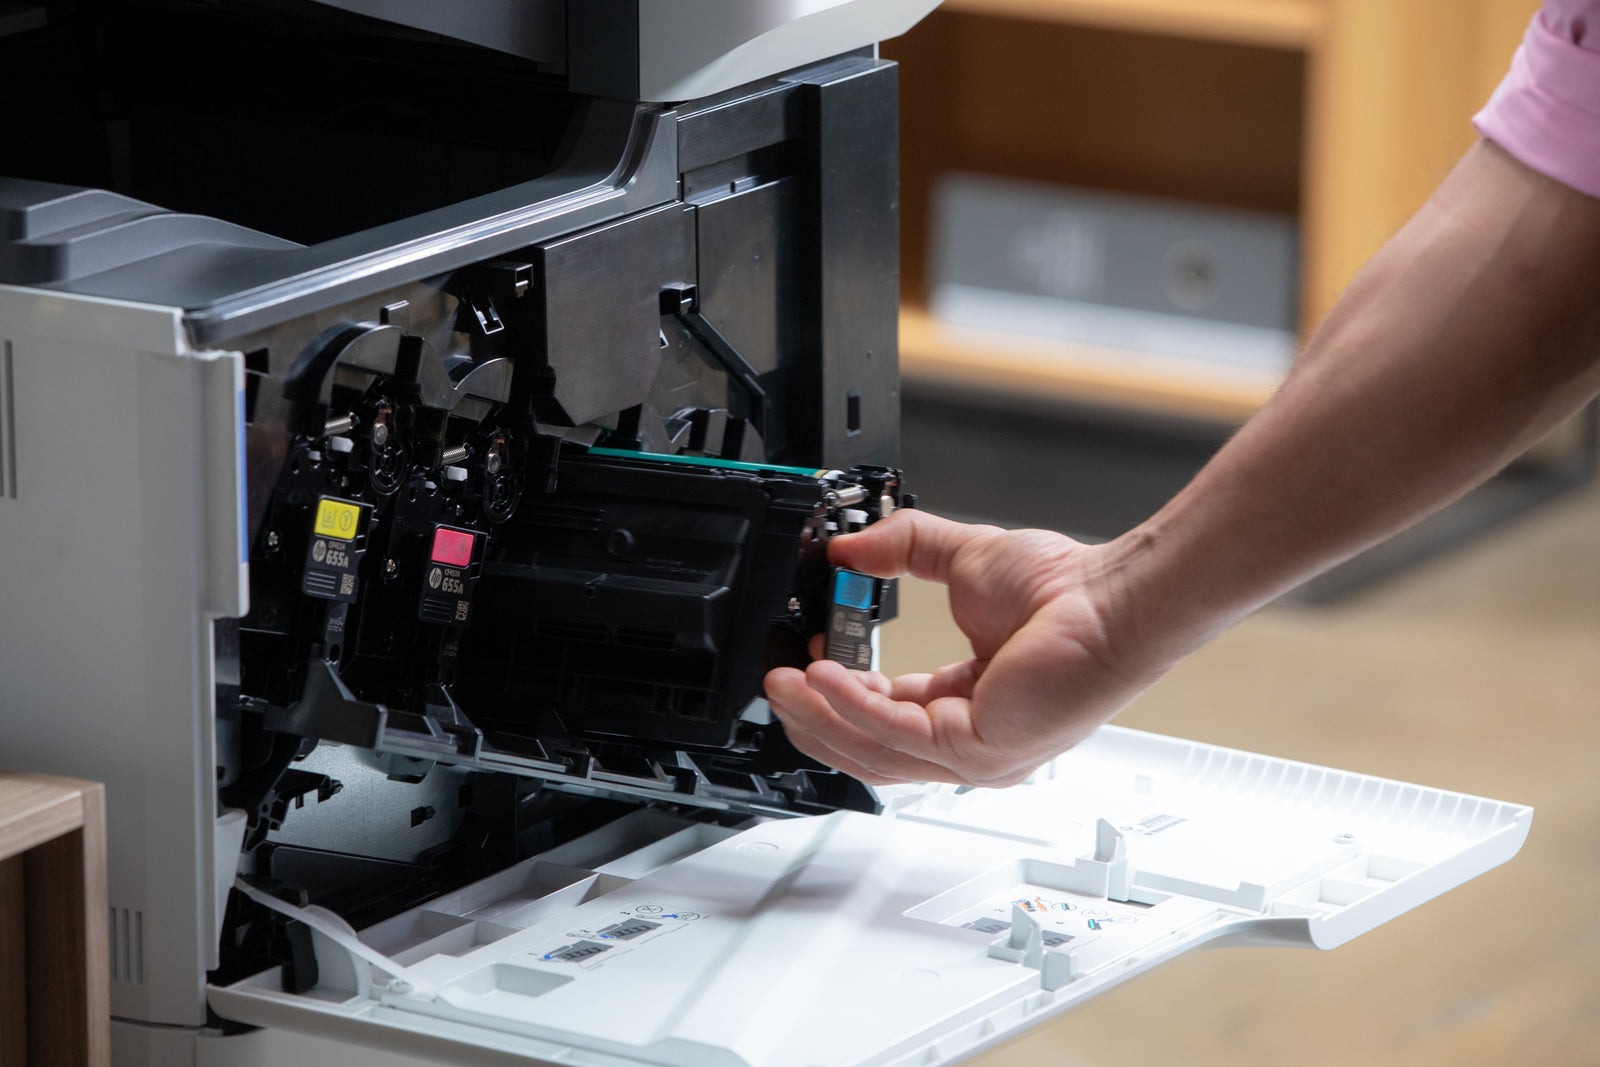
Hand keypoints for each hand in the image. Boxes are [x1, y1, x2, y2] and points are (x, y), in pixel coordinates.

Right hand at [765, 510, 1162, 787]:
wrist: (1112, 599)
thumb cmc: (1069, 591)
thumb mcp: (962, 560)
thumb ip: (903, 548)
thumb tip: (851, 545)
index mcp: (968, 705)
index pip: (887, 718)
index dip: (839, 694)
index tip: (804, 664)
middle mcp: (972, 742)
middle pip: (869, 748)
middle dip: (815, 717)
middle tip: (775, 685)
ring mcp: (975, 755)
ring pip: (873, 750)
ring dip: (820, 714)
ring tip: (783, 682)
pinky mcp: (976, 750)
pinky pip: (894, 734)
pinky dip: (850, 706)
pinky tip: (821, 677)